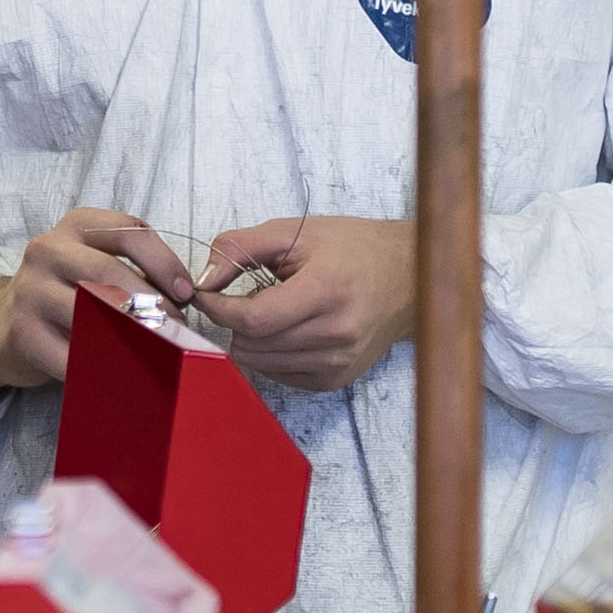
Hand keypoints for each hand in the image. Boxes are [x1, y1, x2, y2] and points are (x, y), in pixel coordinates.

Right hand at [0, 207, 200, 392]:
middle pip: (111, 271)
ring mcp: (31, 289)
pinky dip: (104, 364)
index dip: (165, 262)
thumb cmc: (63, 296)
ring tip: (155, 350)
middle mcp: (48, 249)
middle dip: (152, 303)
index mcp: (74, 227)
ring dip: (131, 334)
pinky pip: (74, 351)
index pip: (130, 231)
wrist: (3, 329)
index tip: (186, 292)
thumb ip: (133, 271)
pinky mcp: (23, 331)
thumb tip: (183, 299)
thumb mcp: (93, 265)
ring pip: (93, 310)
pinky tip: (121, 370)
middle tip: (176, 329)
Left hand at [192, 214, 417, 390]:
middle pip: (252, 344)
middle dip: (233, 321)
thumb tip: (203, 280)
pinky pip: (278, 374)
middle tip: (242, 296)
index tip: (206, 294)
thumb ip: (241, 248)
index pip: (253, 319)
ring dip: (251, 338)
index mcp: (327, 291)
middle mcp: (336, 334)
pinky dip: (270, 352)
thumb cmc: (353, 249)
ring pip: (260, 363)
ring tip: (272, 309)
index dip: (218, 308)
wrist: (408, 277)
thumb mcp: (296, 232)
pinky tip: (289, 328)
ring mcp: (338, 362)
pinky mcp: (335, 379)